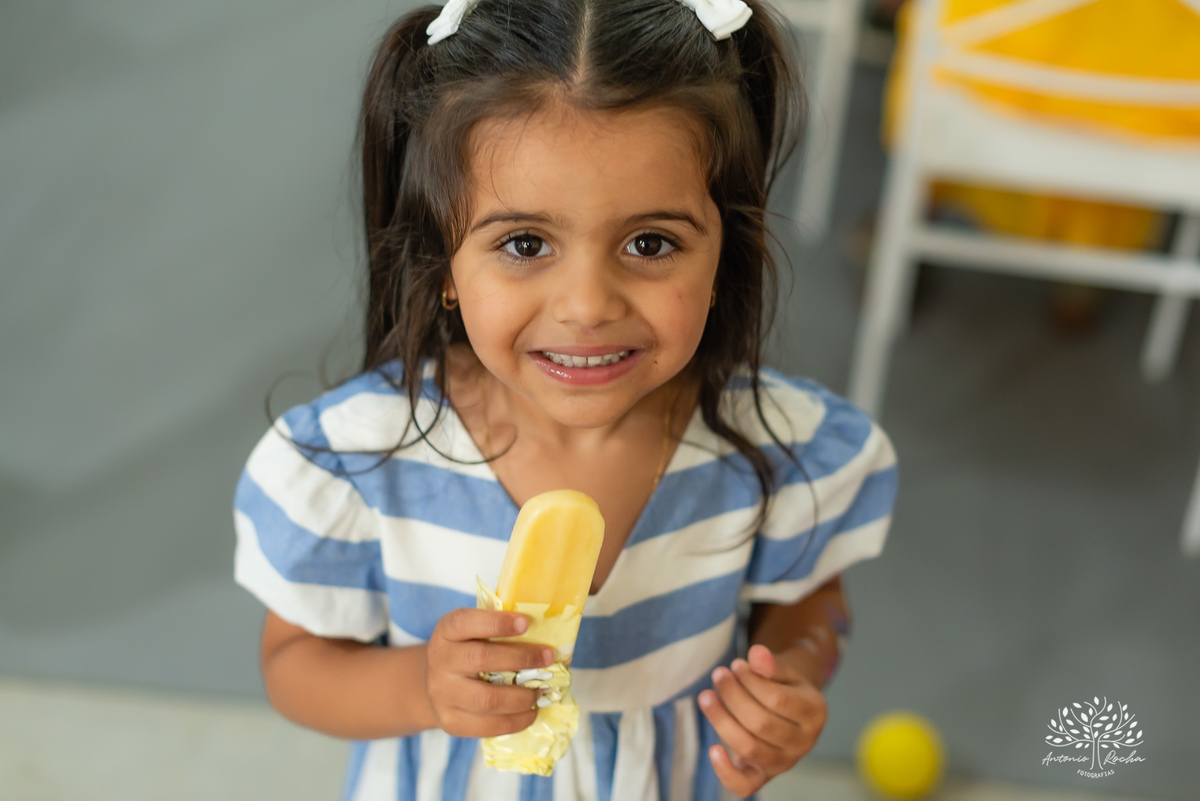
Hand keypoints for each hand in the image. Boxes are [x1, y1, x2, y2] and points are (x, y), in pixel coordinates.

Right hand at [425, 608, 554, 737]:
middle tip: (548, 658)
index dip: (496, 622)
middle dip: (521, 658)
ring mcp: (442, 694)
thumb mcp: (472, 631)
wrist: (433, 683)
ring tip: (541, 691)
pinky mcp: (450, 722)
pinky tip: (530, 711)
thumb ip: (497, 629)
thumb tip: (543, 631)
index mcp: (447, 631)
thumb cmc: (466, 650)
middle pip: (481, 659)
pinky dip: (517, 721)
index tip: (525, 623)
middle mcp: (440, 661)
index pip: (466, 622)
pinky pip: (488, 726)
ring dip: (522, 697)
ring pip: (487, 700)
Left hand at [698, 644, 827, 796]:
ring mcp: (784, 763)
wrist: (790, 712)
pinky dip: (725, 771)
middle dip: (733, 696)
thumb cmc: (784, 687)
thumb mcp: (784, 671)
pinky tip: (712, 748)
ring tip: (706, 696)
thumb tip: (756, 652)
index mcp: (814, 713)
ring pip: (749, 747)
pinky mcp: (763, 777)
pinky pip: (744, 786)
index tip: (736, 665)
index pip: (776, 699)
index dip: (750, 681)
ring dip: (721, 720)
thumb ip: (770, 664)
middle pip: (760, 723)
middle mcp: (803, 743)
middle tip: (719, 674)